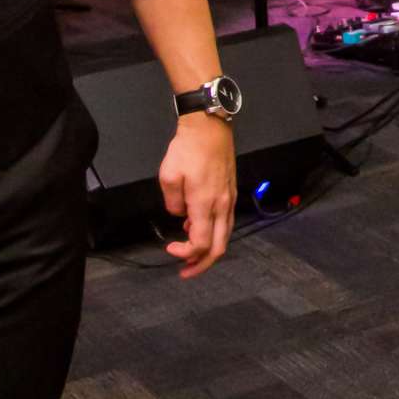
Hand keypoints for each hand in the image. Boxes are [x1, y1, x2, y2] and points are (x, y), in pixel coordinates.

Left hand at [157, 116, 236, 277]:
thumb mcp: (168, 176)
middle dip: (203, 263)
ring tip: (190, 252)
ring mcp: (229, 199)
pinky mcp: (230, 192)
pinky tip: (198, 227)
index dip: (186, 253)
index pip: (202, 243)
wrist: (209, 128)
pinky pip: (225, 221)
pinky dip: (213, 232)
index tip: (171, 248)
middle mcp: (222, 205)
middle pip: (219, 247)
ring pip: (225, 235)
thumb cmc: (188, 149)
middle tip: (186, 270)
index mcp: (205, 204)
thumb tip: (178, 214)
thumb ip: (172, 202)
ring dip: (209, 249)